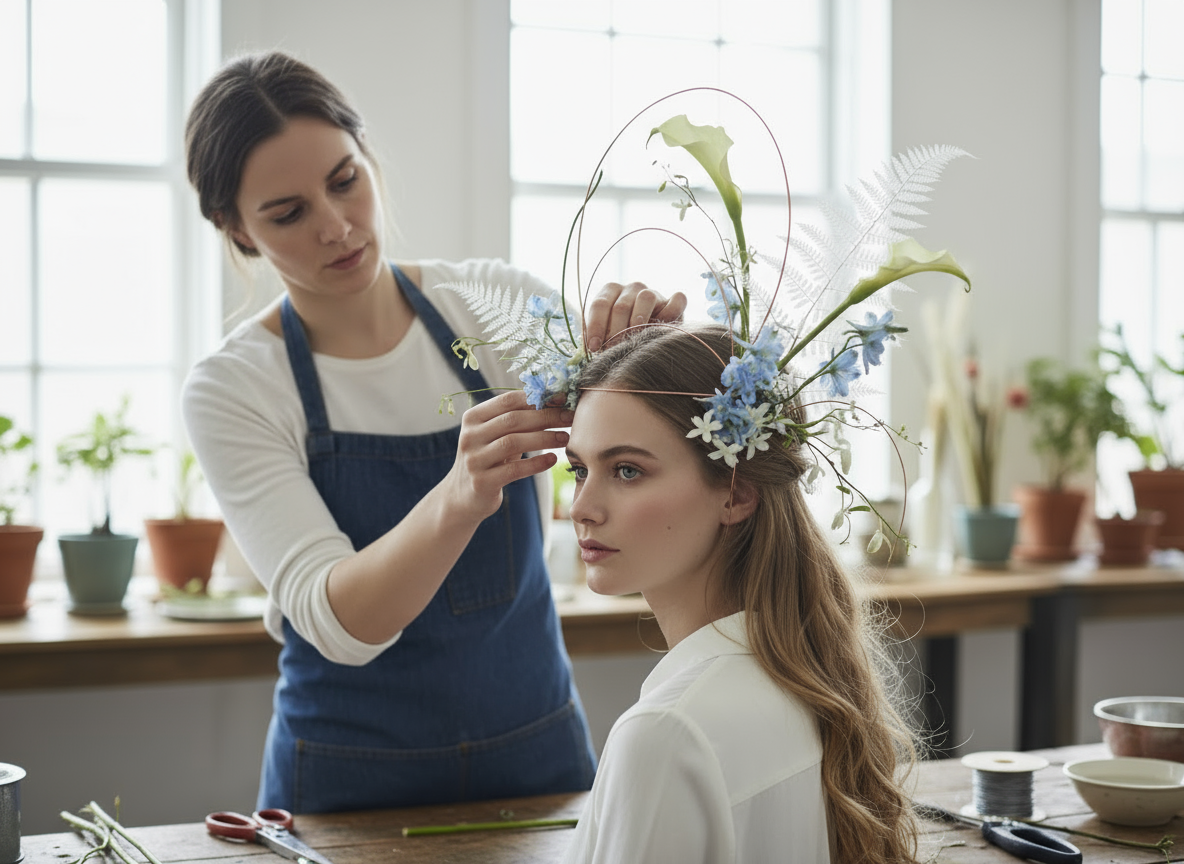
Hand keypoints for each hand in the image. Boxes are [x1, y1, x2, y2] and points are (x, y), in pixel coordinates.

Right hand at [445, 390, 571, 521]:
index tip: (562, 399)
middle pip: (512, 420)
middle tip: (570, 417)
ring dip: (544, 438)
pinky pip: (514, 470)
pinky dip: (536, 463)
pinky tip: (553, 459)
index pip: (507, 400)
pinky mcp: (482, 482)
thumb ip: (516, 418)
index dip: (536, 397)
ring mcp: (474, 460)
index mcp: (473, 418)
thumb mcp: (494, 435)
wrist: (464, 497)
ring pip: (513, 442)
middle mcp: (470, 436)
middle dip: (546, 416)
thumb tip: (555, 399)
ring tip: (566, 438)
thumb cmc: (489, 459)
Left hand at [584, 282, 686, 351]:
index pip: (600, 304)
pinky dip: (671, 312)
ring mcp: (653, 292)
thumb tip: (589, 346)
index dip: (596, 326)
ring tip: (635, 336)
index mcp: (611, 292)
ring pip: (646, 298)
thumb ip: (597, 335)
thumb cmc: (623, 335)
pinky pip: (676, 301)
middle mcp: (632, 288)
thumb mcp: (606, 333)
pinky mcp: (673, 301)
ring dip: (639, 319)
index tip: (594, 347)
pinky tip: (663, 327)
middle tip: (613, 350)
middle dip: (616, 330)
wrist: (652, 336)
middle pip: (621, 305)